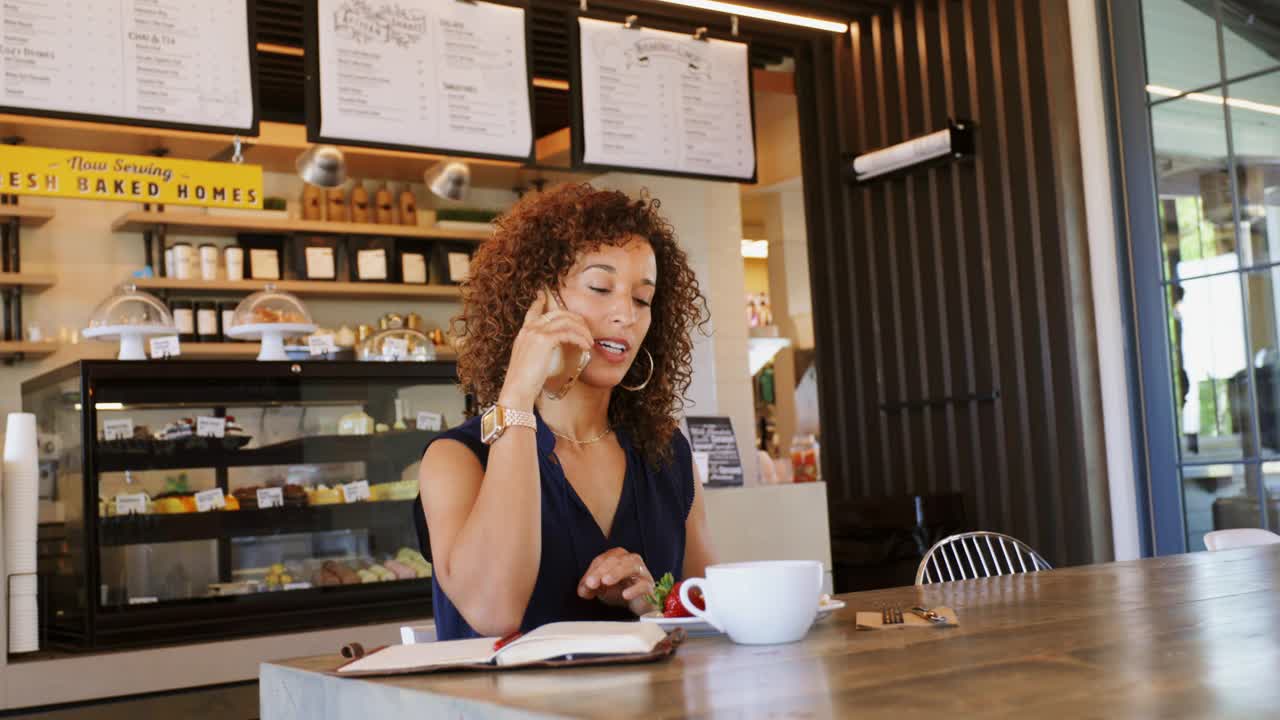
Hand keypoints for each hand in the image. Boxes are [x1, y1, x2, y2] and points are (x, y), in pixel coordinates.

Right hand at [498, 289, 593, 410]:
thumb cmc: (523, 382)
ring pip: (566, 321)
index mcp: (523, 333)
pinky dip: (580, 339)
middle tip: (586, 330)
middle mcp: (529, 329)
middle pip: (557, 313)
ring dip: (582, 330)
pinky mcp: (544, 340)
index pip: (532, 311)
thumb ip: (536, 352)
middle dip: (575, 319)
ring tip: (589, 341)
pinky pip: (569, 333)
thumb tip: (548, 354)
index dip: (539, 302)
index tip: (543, 294)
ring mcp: (536, 332)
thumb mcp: (528, 362)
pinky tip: (586, 347)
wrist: (517, 389)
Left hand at [577, 548, 655, 616]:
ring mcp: (643, 573)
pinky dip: (635, 588)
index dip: (593, 570)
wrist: (639, 605)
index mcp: (619, 557)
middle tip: (591, 583)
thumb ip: (590, 588)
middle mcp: (632, 561)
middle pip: (617, 560)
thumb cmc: (621, 591)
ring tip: (606, 582)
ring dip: (617, 572)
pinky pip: (644, 584)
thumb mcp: (602, 589)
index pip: (604, 559)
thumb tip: (582, 590)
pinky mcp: (650, 587)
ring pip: (632, 565)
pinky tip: (625, 595)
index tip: (586, 583)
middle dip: (602, 571)